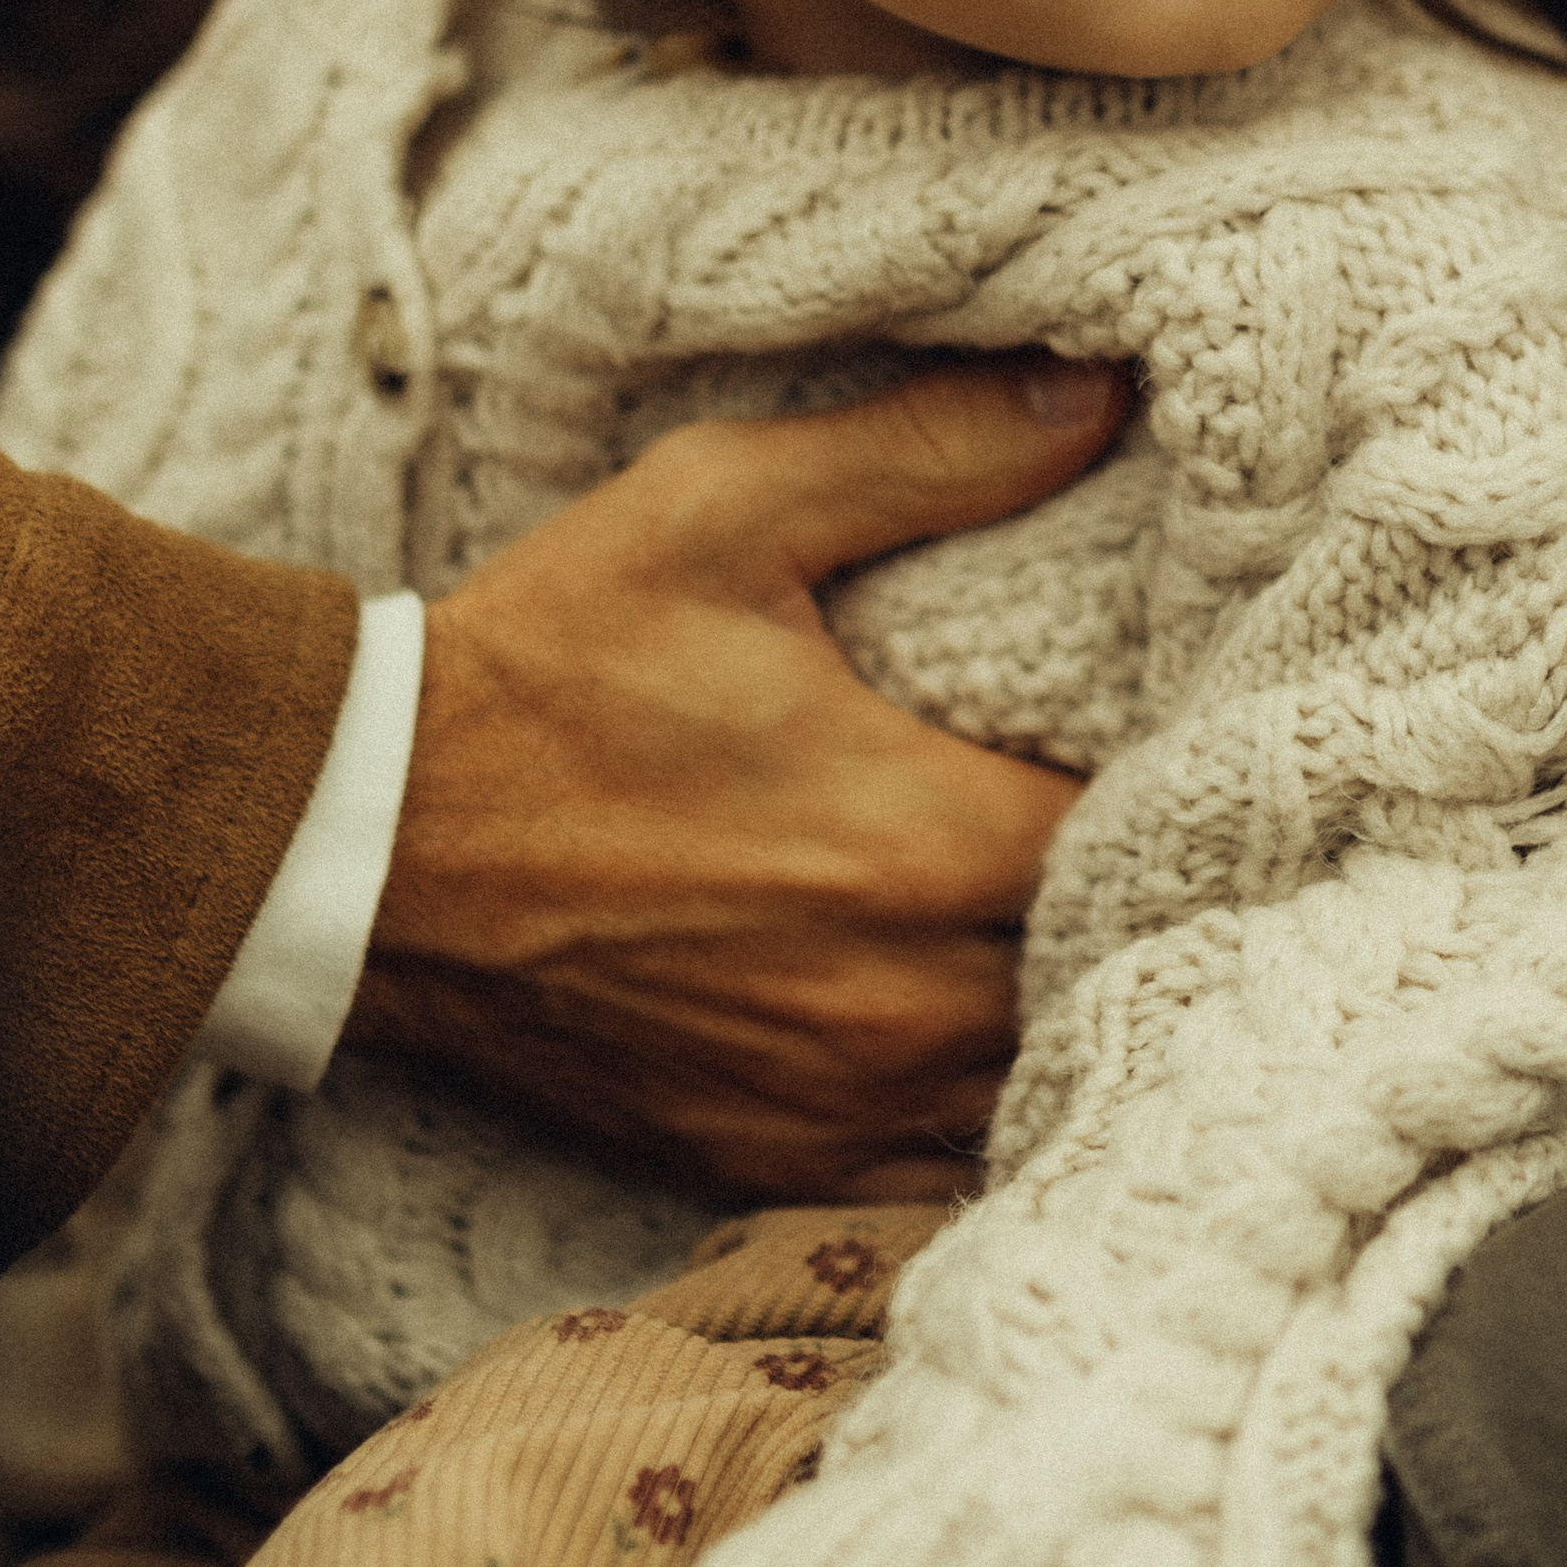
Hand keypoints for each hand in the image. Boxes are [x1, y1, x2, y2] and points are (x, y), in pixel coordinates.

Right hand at [344, 356, 1124, 1196]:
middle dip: (1151, 907)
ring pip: (1039, 1087)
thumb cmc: (543, 669)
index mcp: (920, 841)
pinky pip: (934, 1170)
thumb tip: (1096, 396)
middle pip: (1118, 979)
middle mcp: (900, 999)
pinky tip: (978, 1033)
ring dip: (1073, 1015)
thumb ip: (927, 454)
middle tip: (1169, 836)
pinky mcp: (768, 1157)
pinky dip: (973, 1109)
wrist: (356, 844)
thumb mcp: (723, 515)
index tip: (1210, 745)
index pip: (1157, 846)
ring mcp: (835, 1098)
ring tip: (1087, 932)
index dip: (1204, 801)